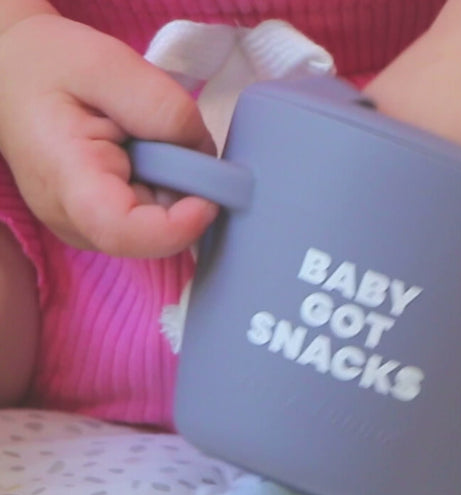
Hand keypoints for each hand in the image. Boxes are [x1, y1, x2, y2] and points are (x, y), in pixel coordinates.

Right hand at [0, 14, 217, 257]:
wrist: (12, 74)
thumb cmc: (49, 65)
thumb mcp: (105, 63)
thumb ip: (160, 105)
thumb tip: (204, 153)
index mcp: (65, 180)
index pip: (124, 232)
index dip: (178, 226)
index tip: (211, 197)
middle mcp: (75, 221)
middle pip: (153, 235)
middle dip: (186, 195)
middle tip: (178, 143)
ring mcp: (89, 230)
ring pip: (159, 230)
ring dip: (176, 190)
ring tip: (150, 142)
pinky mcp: (103, 226)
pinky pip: (152, 221)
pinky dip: (166, 191)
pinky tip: (148, 158)